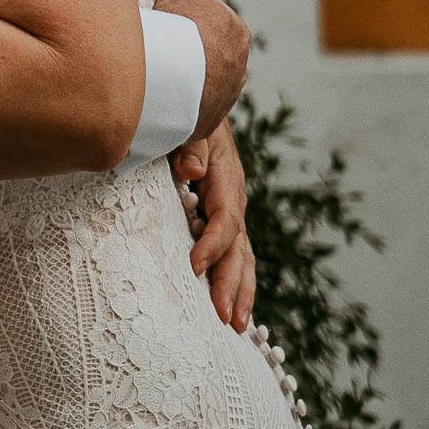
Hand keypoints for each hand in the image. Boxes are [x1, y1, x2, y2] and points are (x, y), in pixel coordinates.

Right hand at [155, 0, 250, 138]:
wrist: (167, 84)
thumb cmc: (176, 30)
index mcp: (235, 30)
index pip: (203, 15)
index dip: (178, 12)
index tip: (159, 16)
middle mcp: (239, 63)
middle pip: (202, 46)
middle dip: (182, 44)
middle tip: (154, 41)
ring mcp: (224, 94)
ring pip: (198, 75)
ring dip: (182, 72)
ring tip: (155, 68)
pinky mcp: (210, 118)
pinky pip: (192, 103)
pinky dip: (179, 96)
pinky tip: (160, 89)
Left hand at [171, 121, 254, 331]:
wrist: (195, 102)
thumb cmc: (185, 114)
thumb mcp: (187, 122)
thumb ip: (189, 144)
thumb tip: (193, 171)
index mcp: (225, 178)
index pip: (225, 220)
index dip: (212, 245)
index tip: (194, 268)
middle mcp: (233, 198)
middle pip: (239, 247)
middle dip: (233, 284)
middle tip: (225, 318)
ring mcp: (231, 209)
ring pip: (243, 255)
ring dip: (241, 290)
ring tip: (238, 325)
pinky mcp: (221, 216)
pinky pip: (234, 252)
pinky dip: (236, 280)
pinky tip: (232, 306)